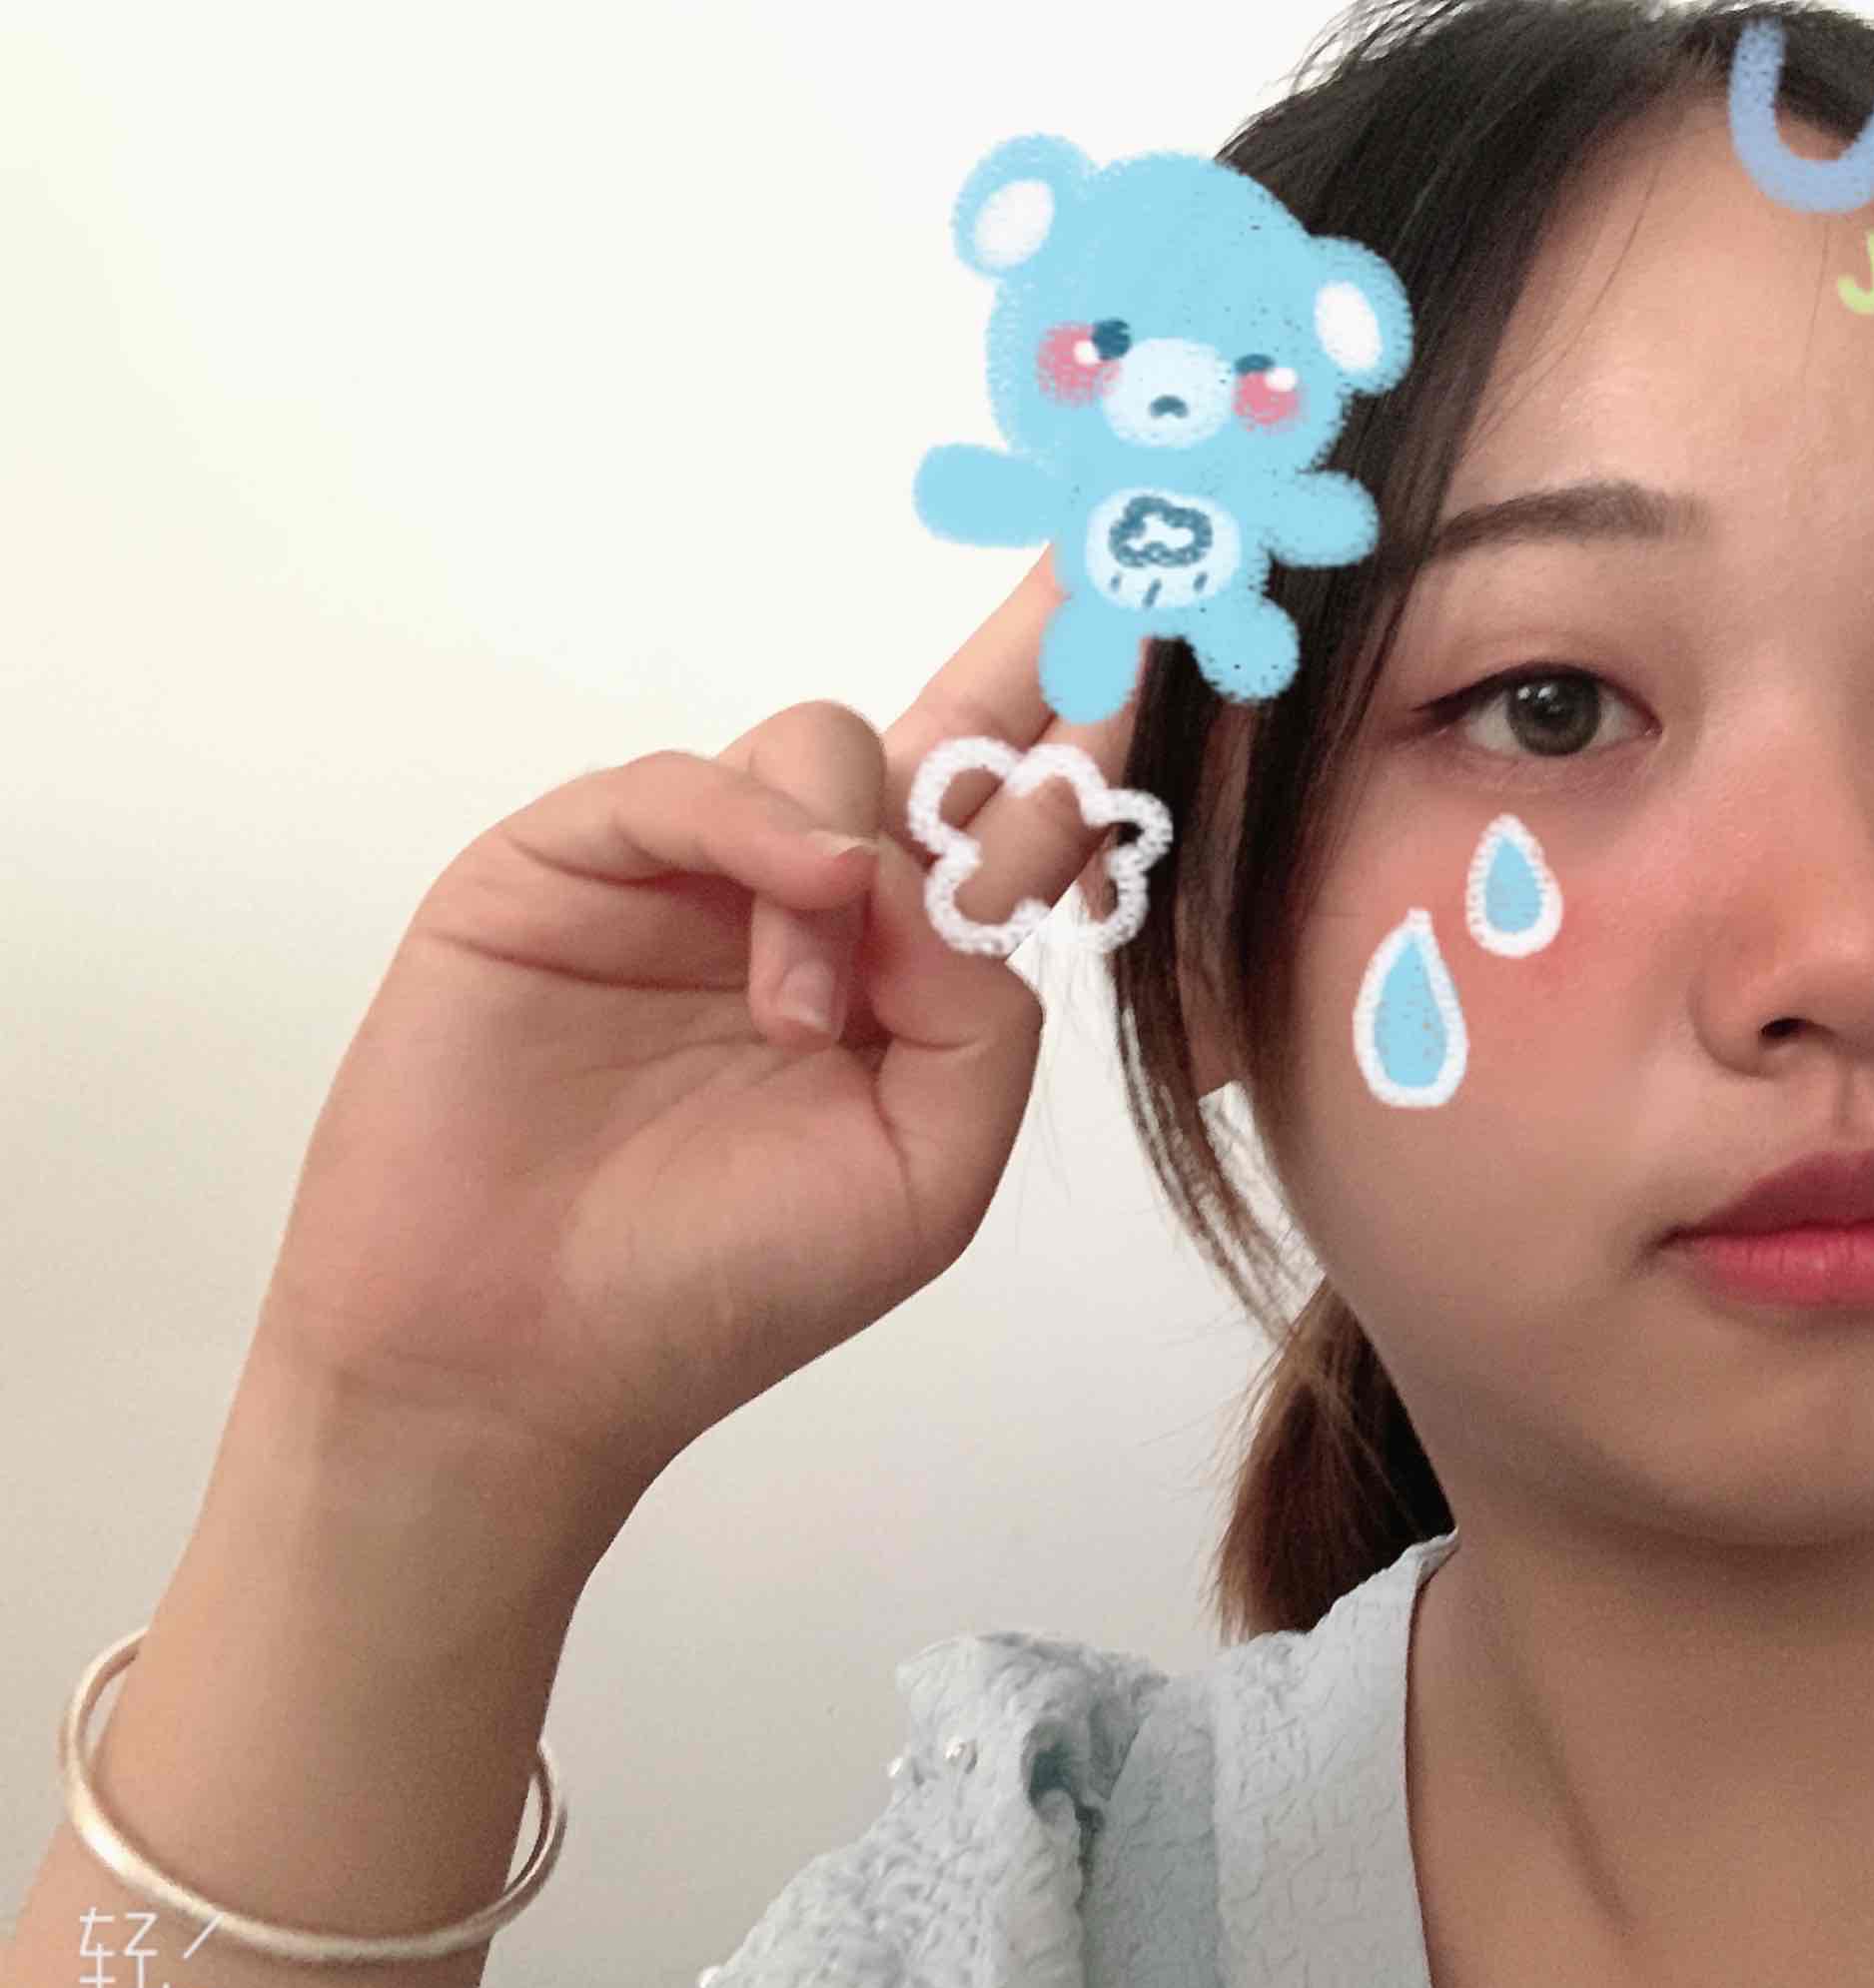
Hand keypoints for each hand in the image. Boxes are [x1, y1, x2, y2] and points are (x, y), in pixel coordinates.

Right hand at [245, 553, 1140, 1534]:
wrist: (516, 1365)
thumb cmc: (726, 1285)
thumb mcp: (925, 1168)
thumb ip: (980, 1014)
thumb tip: (944, 870)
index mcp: (904, 972)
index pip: (1014, 825)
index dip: (1091, 737)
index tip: (1179, 637)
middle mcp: (806, 899)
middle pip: (939, 736)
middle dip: (1029, 652)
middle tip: (1107, 558)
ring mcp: (687, 875)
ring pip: (820, 750)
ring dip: (847, 868)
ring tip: (801, 1025)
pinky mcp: (561, 866)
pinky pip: (680, 784)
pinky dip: (753, 822)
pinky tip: (799, 896)